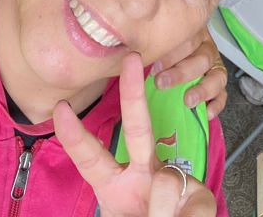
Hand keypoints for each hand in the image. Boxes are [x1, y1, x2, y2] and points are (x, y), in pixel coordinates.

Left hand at [54, 53, 215, 216]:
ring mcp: (172, 181)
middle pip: (137, 129)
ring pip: (167, 182)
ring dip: (160, 214)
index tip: (60, 108)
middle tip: (131, 59)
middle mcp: (142, 174)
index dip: (75, 136)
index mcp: (113, 185)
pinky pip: (193, 207)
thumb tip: (163, 196)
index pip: (91, 158)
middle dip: (133, 93)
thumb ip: (130, 212)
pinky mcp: (202, 195)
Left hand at [153, 30, 227, 119]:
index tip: (155, 66)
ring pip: (217, 76)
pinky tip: (206, 112)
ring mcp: (214, 68)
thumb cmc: (160, 58)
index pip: (189, 39)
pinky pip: (222, 95)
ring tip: (187, 100)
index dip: (173, 53)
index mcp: (192, 34)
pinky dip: (216, 103)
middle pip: (203, 58)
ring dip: (202, 89)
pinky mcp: (218, 87)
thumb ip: (150, 50)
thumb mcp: (156, 49)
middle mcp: (206, 49)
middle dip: (182, 72)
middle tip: (162, 83)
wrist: (168, 75)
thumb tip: (131, 54)